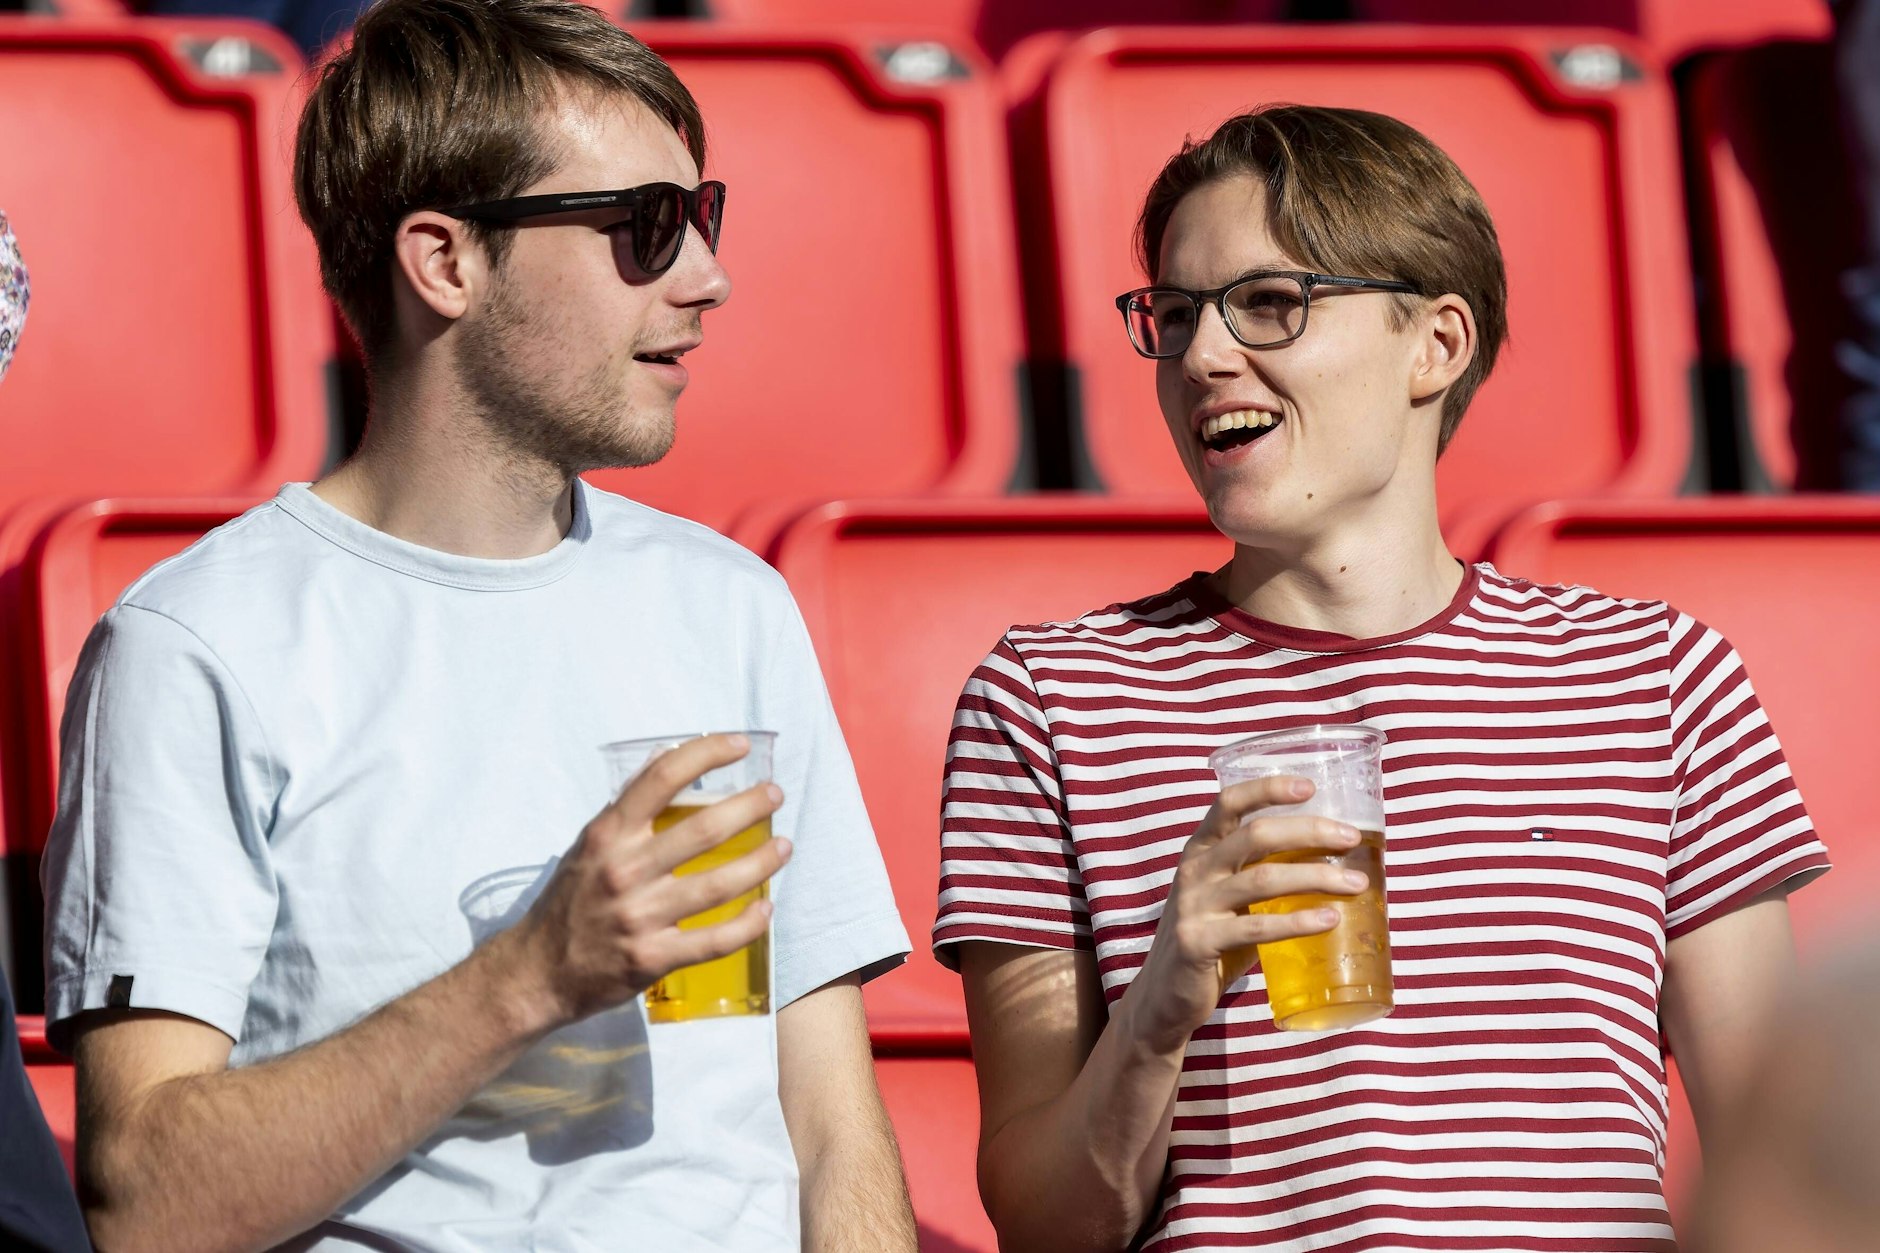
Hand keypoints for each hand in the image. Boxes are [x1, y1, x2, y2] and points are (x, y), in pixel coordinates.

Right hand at [496, 733, 790, 1029]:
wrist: (537, 972)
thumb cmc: (569, 902)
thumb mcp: (589, 846)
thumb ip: (627, 808)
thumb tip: (666, 759)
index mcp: (607, 835)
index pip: (661, 778)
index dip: (706, 754)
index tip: (739, 745)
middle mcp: (624, 870)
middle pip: (703, 830)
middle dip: (750, 807)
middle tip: (775, 795)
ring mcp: (639, 916)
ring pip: (717, 885)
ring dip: (760, 863)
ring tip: (784, 847)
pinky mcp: (652, 958)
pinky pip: (714, 940)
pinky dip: (747, 924)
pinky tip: (765, 909)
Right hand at [1120, 776, 1366, 1054]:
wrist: (1164, 996)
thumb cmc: (1210, 940)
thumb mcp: (1227, 897)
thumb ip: (1261, 875)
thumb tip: (1334, 863)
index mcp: (1200, 850)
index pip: (1229, 802)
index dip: (1268, 788)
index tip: (1310, 785)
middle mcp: (1194, 871)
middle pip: (1255, 834)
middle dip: (1309, 831)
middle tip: (1351, 838)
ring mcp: (1193, 907)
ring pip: (1262, 879)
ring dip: (1315, 877)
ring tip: (1356, 884)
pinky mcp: (1198, 943)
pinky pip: (1255, 928)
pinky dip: (1297, 921)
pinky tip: (1328, 920)